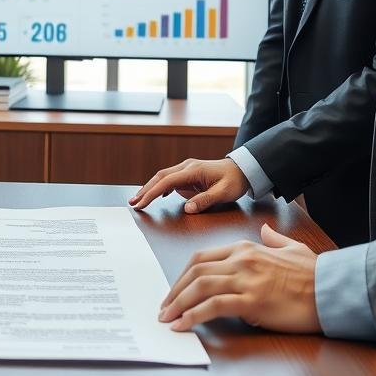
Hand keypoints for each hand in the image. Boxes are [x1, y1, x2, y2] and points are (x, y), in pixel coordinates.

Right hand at [129, 157, 248, 212]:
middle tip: (133, 203)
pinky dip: (160, 187)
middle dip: (145, 190)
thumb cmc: (234, 180)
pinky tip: (155, 196)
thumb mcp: (224, 193)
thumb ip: (205, 200)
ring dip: (150, 188)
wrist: (243, 169)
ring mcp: (186, 170)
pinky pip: (170, 180)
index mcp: (193, 170)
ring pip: (162, 178)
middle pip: (160, 177)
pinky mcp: (188, 174)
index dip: (152, 193)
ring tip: (139, 201)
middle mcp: (186, 167)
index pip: (166, 182)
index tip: (142, 203)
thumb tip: (187, 208)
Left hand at [158, 223, 320, 333]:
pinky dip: (194, 315)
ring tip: (167, 319)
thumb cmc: (316, 274)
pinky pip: (213, 306)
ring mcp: (246, 279)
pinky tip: (183, 326)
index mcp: (246, 248)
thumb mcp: (294, 248)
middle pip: (195, 271)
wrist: (334, 290)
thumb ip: (275, 239)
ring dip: (178, 303)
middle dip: (175, 290)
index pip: (202, 258)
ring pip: (199, 286)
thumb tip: (266, 230)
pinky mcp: (252, 301)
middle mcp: (241, 260)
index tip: (175, 290)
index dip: (183, 275)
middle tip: (165, 307)